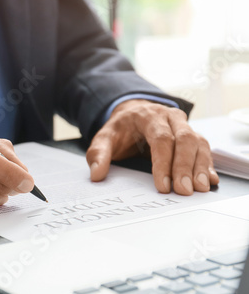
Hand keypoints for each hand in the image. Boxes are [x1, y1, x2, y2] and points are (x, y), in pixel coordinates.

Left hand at [86, 100, 218, 194]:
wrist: (132, 115)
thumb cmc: (120, 129)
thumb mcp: (104, 138)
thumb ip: (98, 154)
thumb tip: (96, 174)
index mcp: (148, 116)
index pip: (161, 137)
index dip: (163, 162)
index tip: (163, 185)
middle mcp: (170, 117)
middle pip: (185, 139)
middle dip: (185, 166)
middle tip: (184, 191)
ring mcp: (184, 125)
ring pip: (199, 143)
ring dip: (200, 167)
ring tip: (199, 189)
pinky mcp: (192, 136)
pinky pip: (205, 148)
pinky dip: (208, 164)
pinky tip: (209, 180)